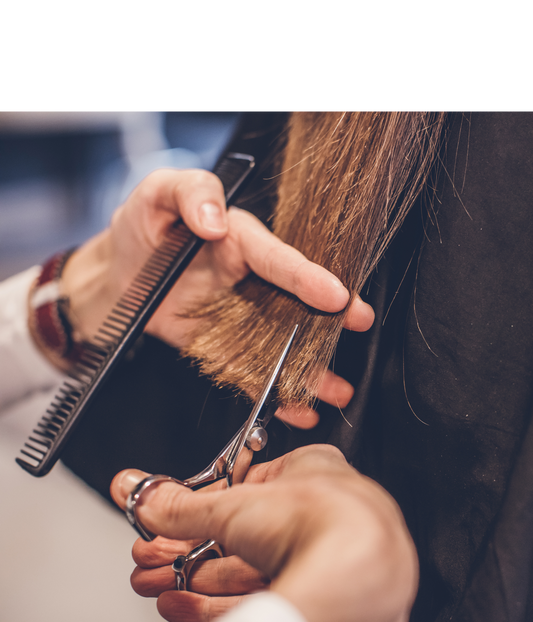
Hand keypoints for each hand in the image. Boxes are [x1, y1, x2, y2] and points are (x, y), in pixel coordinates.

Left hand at [60, 169, 374, 427]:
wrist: (115, 278)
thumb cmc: (142, 228)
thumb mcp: (157, 193)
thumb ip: (190, 193)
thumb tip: (214, 220)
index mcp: (241, 241)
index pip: (280, 259)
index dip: (308, 277)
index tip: (337, 294)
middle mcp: (250, 281)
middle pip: (297, 302)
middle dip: (332, 317)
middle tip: (360, 325)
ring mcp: (241, 318)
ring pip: (283, 343)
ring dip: (312, 367)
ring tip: (336, 389)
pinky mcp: (225, 348)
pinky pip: (254, 372)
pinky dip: (275, 393)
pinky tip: (297, 409)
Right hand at [111, 445, 418, 621]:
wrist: (359, 578)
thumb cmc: (323, 522)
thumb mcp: (230, 506)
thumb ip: (179, 505)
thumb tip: (139, 492)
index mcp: (312, 473)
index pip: (244, 492)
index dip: (198, 510)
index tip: (168, 523)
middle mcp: (323, 518)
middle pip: (241, 539)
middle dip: (187, 552)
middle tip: (153, 560)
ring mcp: (323, 564)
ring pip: (247, 575)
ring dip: (194, 581)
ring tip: (157, 585)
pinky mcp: (319, 603)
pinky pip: (260, 603)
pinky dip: (216, 606)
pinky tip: (182, 606)